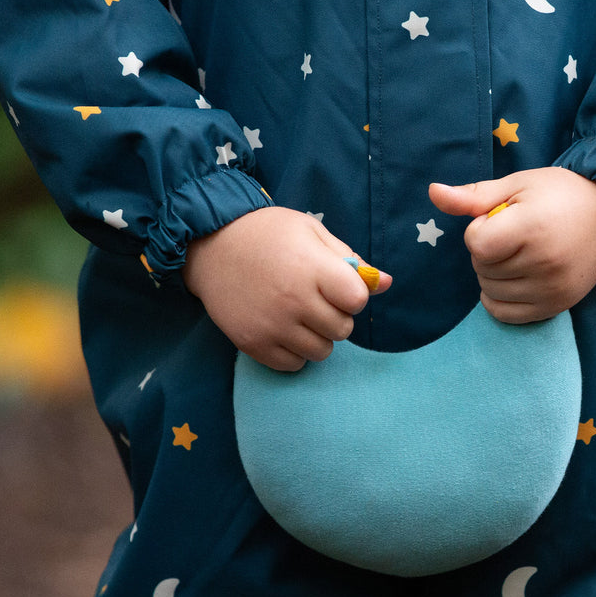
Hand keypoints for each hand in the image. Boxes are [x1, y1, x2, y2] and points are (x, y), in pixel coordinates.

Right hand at [183, 207, 390, 369]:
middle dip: (336, 316)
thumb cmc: (267, 233)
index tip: (337, 285)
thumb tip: (385, 283)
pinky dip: (294, 352)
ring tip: (298, 314)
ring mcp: (272, 326)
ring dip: (317, 336)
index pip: (358, 301)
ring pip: (321, 352)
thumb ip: (350, 259)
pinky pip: (294, 365)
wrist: (210, 243)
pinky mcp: (253, 344)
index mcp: (313, 269)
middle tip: (315, 299)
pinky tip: (283, 329)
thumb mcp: (311, 231)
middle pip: (343, 330)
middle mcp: (294, 301)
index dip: (352, 294)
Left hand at [428, 168, 595, 322]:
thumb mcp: (517, 184)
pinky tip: (513, 278)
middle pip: (481, 267)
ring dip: (492, 273)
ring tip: (519, 253)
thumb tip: (433, 192)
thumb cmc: (560, 194)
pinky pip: (505, 314)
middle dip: (486, 250)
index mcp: (533, 227)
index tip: (500, 218)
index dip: (479, 229)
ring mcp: (551, 289)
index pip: (477, 244)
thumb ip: (474, 196)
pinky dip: (498, 298)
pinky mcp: (556, 306)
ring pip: (489, 291)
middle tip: (514, 234)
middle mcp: (544, 263)